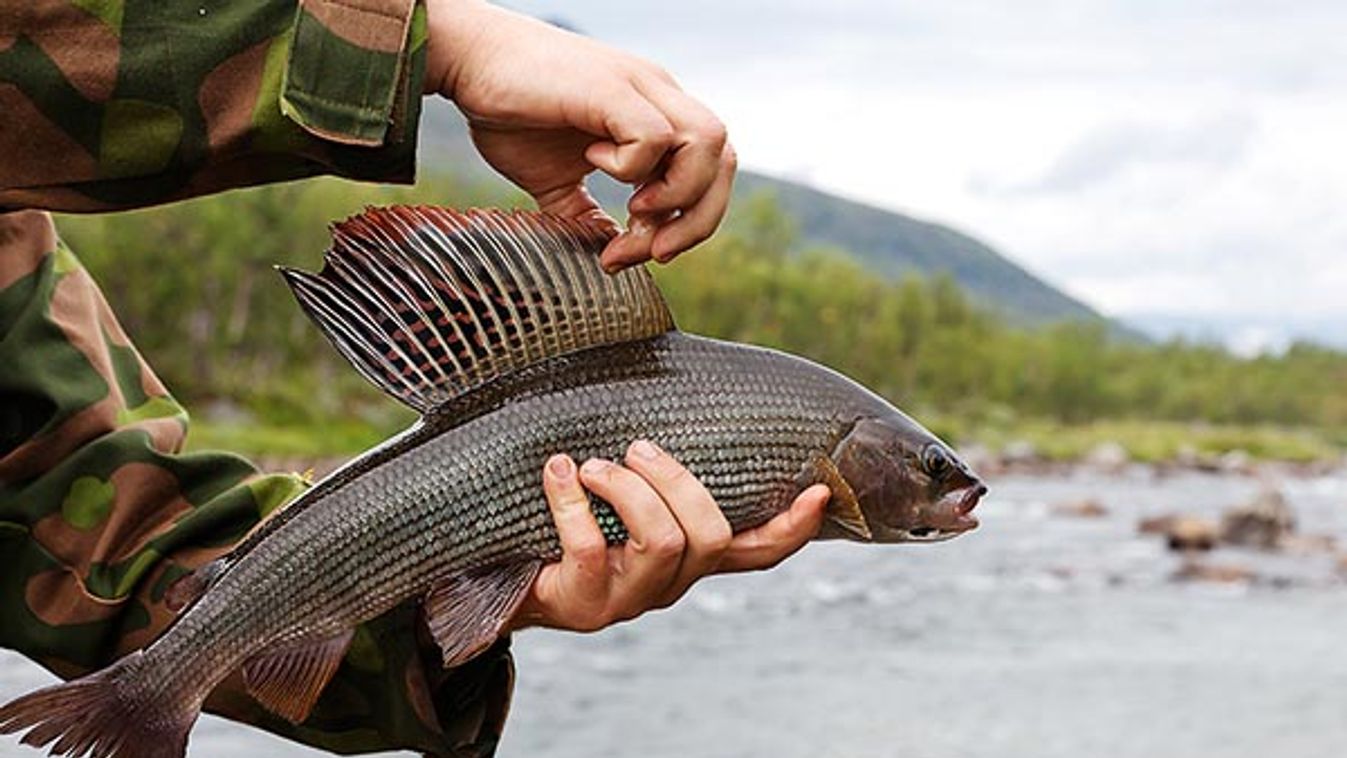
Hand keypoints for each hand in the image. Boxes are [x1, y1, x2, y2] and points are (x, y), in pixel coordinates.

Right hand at [423, 0, 736, 270]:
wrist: (469, 60)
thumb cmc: (510, 111)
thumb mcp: (555, 179)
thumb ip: (585, 213)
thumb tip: (605, 255)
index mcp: (657, 116)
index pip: (713, 172)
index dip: (690, 222)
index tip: (637, 253)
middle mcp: (660, 96)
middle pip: (725, 161)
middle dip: (696, 221)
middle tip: (649, 252)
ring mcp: (641, 87)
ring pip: (709, 144)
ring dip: (677, 195)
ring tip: (631, 210)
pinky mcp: (612, 87)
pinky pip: (655, 135)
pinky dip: (633, 167)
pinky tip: (593, 162)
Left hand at [510, 440, 829, 631]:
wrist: (504, 577)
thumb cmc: (571, 517)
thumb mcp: (621, 495)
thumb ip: (654, 462)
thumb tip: (663, 355)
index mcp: (691, 557)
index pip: (759, 551)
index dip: (793, 527)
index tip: (819, 491)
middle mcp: (671, 583)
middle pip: (710, 535)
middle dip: (677, 480)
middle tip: (638, 448)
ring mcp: (631, 598)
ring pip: (664, 540)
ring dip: (629, 488)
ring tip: (593, 464)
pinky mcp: (586, 605)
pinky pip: (590, 546)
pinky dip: (571, 499)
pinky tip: (557, 471)